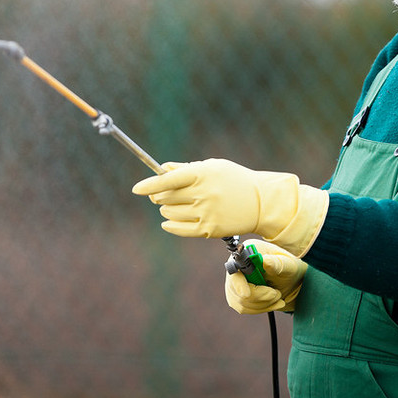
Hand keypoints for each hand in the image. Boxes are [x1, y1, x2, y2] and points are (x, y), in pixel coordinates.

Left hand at [132, 158, 328, 255]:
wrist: (261, 202)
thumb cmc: (234, 180)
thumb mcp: (213, 167)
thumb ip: (186, 168)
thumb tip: (162, 169)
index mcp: (203, 174)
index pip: (168, 180)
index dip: (149, 184)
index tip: (137, 189)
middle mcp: (203, 194)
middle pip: (166, 197)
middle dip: (159, 195)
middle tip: (162, 194)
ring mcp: (206, 213)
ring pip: (170, 213)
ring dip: (166, 209)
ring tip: (176, 205)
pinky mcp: (209, 230)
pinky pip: (179, 229)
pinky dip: (170, 225)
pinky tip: (167, 221)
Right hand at [225, 240, 307, 313]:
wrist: (290, 279)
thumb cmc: (288, 268)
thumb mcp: (288, 264)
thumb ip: (277, 263)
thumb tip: (265, 261)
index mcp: (247, 253)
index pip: (236, 270)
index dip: (239, 284)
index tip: (247, 295)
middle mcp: (236, 266)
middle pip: (236, 289)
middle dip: (260, 296)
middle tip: (277, 294)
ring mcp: (234, 282)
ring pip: (241, 302)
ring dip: (263, 304)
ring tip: (278, 296)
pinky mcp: (236, 295)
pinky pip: (243, 308)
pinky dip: (261, 308)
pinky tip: (273, 303)